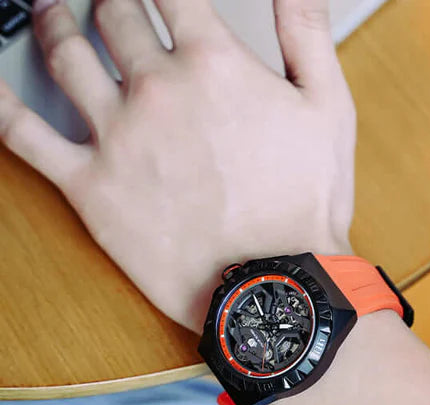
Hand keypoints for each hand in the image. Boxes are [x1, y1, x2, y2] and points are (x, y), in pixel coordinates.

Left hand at [0, 0, 355, 331]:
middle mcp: (156, 89)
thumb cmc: (303, 205)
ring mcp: (117, 137)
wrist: (273, 283)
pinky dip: (0, 103)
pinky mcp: (91, 187)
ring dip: (53, 22)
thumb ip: (306, 29)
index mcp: (212, 62)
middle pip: (113, 14)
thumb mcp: (329, 108)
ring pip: (64, 55)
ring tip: (50, 10)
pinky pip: (23, 134)